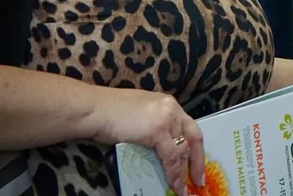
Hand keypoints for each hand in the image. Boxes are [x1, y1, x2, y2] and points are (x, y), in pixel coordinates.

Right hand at [89, 90, 203, 195]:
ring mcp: (166, 119)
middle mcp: (172, 109)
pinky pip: (171, 157)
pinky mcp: (157, 130)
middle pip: (192, 138)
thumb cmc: (110, 113)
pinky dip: (173, 173)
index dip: (195, 148)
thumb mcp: (142, 114)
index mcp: (168, 104)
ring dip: (183, 173)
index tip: (197, 165)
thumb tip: (160, 147)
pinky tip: (173, 183)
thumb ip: (155, 125)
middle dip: (197, 162)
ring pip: (182, 150)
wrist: (95, 109)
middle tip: (198, 181)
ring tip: (182, 189)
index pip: (189, 128)